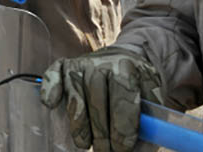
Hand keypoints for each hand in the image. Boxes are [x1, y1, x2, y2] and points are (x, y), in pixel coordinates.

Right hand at [39, 47, 162, 151]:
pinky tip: (50, 104)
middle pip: (97, 97)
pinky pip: (54, 75)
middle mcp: (103, 62)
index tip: (123, 148)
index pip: (123, 95)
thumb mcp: (152, 100)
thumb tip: (137, 150)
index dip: (123, 125)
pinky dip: (50, 88)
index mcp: (128, 67)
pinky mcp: (65, 66)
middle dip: (101, 131)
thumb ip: (149, 123)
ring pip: (76, 93)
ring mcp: (82, 63)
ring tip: (84, 144)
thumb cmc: (137, 87)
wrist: (125, 60)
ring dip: (79, 122)